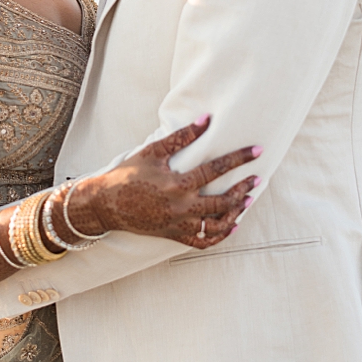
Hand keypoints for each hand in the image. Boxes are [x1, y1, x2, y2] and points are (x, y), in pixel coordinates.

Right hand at [65, 115, 258, 249]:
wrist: (104, 204)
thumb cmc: (127, 174)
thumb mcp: (151, 152)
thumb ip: (180, 137)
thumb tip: (205, 120)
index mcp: (176, 184)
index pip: (216, 169)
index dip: (238, 158)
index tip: (257, 151)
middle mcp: (181, 207)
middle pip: (223, 200)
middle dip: (243, 188)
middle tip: (257, 178)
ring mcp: (178, 224)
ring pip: (218, 224)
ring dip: (236, 212)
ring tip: (247, 200)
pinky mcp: (174, 236)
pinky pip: (203, 242)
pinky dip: (220, 235)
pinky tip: (232, 225)